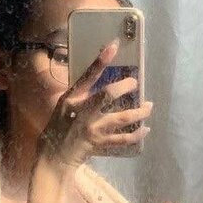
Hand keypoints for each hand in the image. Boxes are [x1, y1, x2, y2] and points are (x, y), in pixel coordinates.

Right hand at [37, 38, 152, 169]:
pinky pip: (123, 139)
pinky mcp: (100, 144)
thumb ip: (81, 93)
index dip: (101, 61)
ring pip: (122, 118)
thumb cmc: (59, 126)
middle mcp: (83, 112)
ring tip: (149, 106)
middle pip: (107, 95)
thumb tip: (101, 78)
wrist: (54, 156)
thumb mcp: (65, 105)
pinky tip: (145, 129)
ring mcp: (92, 129)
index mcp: (72, 99)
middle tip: (135, 84)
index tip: (114, 47)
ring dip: (139, 112)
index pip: (88, 76)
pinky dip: (137, 134)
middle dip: (125, 87)